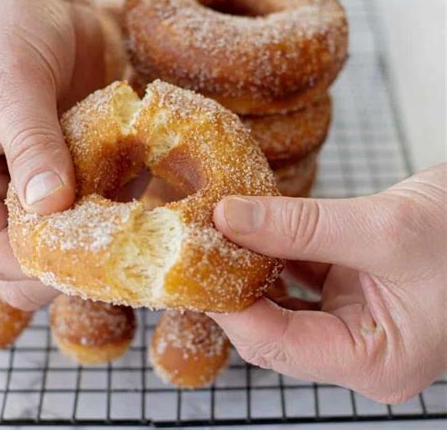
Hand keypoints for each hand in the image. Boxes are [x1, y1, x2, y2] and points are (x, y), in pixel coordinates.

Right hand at [0, 0, 122, 309]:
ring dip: (119, 235)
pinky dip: (138, 202)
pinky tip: (159, 195)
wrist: (47, 2)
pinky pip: (118, 199)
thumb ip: (29, 145)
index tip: (80, 266)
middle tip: (127, 256)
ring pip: (90, 234)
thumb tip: (50, 205)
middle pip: (50, 255)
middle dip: (84, 263)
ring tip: (152, 231)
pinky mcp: (97, 165)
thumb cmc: (7, 32)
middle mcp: (20, 192)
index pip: (0, 255)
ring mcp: (63, 181)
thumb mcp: (9, 88)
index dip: (34, 270)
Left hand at [211, 164, 445, 403]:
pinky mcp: (350, 290)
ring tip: (221, 240)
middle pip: (274, 330)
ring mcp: (353, 320)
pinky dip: (275, 255)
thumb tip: (230, 218)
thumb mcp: (382, 228)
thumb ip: (301, 226)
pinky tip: (255, 232)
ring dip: (252, 271)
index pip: (278, 346)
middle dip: (235, 291)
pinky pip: (299, 278)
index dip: (231, 308)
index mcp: (375, 361)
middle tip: (202, 251)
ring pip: (282, 304)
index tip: (198, 269)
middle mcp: (359, 349)